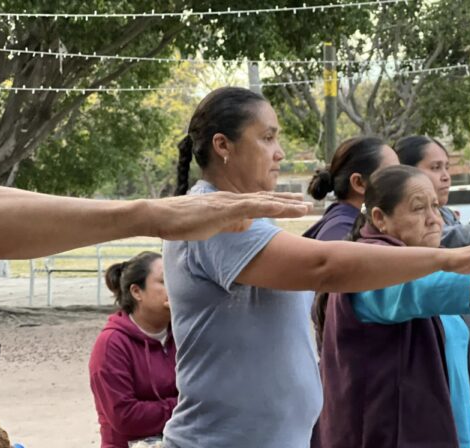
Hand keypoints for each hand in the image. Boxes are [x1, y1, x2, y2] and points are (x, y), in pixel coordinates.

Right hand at [151, 191, 312, 240]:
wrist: (159, 216)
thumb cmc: (181, 222)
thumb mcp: (211, 226)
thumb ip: (230, 224)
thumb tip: (247, 225)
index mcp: (230, 203)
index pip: (260, 202)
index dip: (280, 203)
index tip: (297, 204)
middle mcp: (232, 199)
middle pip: (267, 199)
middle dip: (290, 201)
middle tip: (310, 204)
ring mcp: (228, 202)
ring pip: (263, 201)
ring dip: (286, 204)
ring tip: (305, 207)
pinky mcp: (222, 209)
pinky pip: (249, 207)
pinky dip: (267, 206)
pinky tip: (281, 207)